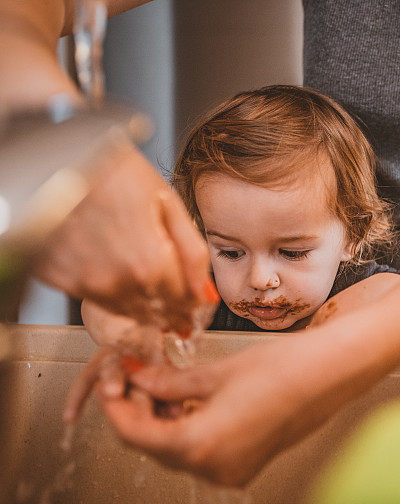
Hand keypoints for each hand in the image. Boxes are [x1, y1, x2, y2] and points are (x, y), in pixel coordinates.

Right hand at [33, 141, 213, 330]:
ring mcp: (85, 283)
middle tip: (177, 304)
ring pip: (126, 312)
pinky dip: (111, 292)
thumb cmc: (112, 170)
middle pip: (155, 313)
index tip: (195, 303)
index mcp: (149, 263)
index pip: (182, 303)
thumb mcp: (167, 203)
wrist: (54, 156)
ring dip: (142, 305)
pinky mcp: (59, 279)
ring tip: (148, 284)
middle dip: (170, 310)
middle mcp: (117, 281)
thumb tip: (206, 294)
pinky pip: (95, 299)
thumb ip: (192, 253)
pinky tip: (115, 271)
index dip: (192, 305)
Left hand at [94, 321, 381, 486]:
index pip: (135, 433)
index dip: (117, 405)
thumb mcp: (216, 372)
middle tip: (138, 377)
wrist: (331, 374)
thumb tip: (139, 379)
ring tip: (167, 385)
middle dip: (141, 411)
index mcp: (200, 444)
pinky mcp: (248, 464)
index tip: (115, 381)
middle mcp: (214, 468)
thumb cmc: (282, 368)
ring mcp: (233, 471)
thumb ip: (170, 382)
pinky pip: (205, 452)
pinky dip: (192, 428)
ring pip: (179, 450)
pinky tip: (195, 400)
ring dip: (166, 420)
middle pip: (155, 445)